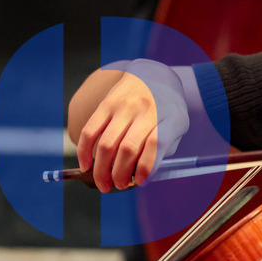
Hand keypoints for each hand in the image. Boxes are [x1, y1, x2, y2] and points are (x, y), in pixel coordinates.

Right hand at [74, 60, 188, 192]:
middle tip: (117, 186)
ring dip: (101, 169)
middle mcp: (146, 110)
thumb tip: (139, 177)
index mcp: (170, 117)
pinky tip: (85, 165)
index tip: (140, 182)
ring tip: (103, 183)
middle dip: (120, 175)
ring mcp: (125, 106)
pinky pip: (90, 130)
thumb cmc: (167, 109)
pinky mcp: (106, 103)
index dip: (146, 168)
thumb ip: (162, 150)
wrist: (155, 74)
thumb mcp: (177, 126)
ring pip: (107, 143)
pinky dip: (84, 151)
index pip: (156, 144)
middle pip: (128, 148)